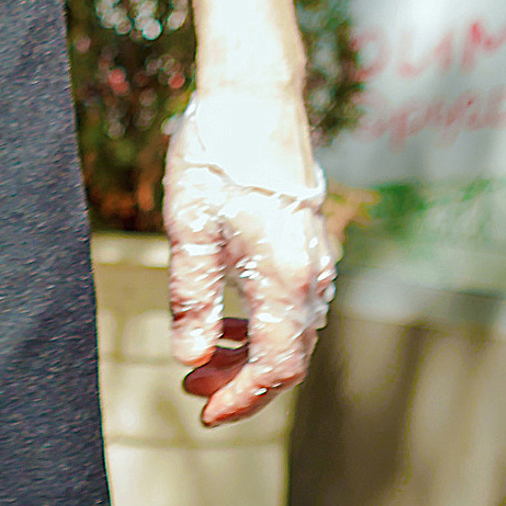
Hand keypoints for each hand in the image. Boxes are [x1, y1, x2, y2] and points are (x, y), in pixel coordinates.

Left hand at [162, 85, 335, 427]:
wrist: (254, 94)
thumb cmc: (217, 155)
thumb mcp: (190, 228)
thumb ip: (192, 298)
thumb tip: (191, 357)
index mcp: (286, 279)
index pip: (275, 368)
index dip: (242, 398)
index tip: (204, 411)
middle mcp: (312, 274)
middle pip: (286, 355)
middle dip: (239, 380)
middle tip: (190, 384)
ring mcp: (315, 256)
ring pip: (289, 329)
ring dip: (247, 350)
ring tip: (201, 352)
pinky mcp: (307, 239)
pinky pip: (291, 300)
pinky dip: (259, 319)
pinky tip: (226, 312)